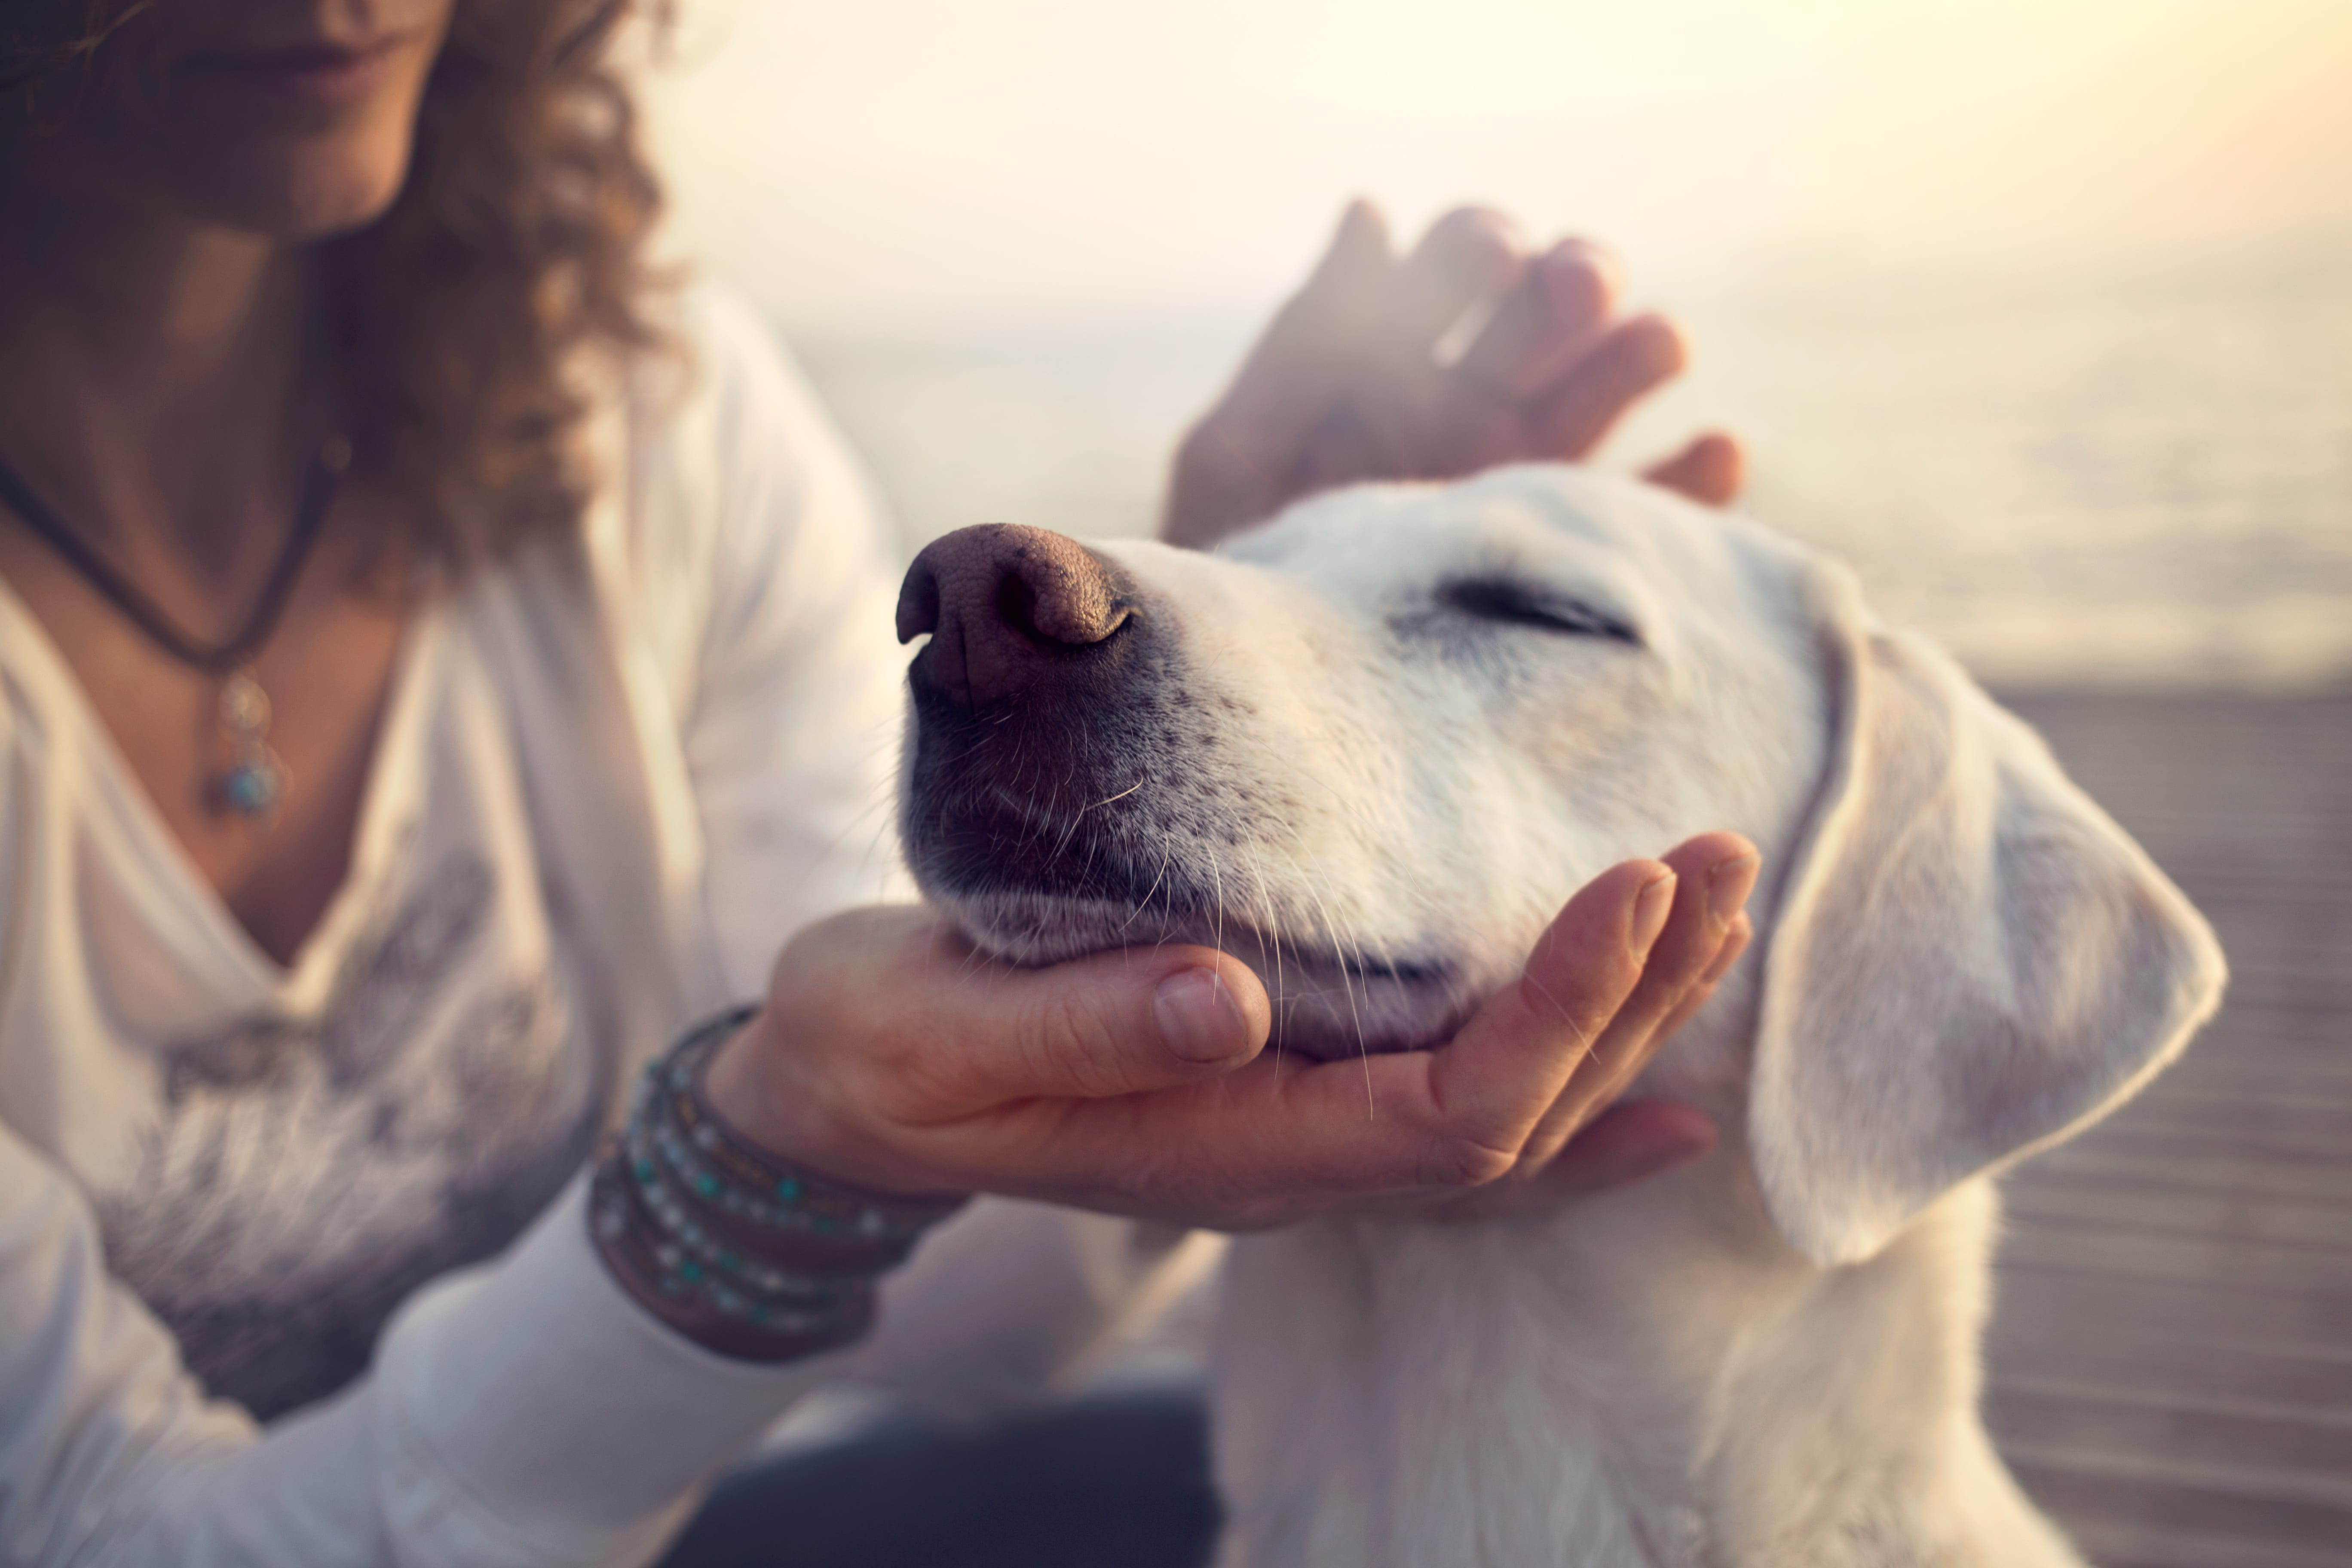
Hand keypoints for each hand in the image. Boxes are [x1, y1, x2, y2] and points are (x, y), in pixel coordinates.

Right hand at [703, 834, 1755, 1231]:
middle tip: (1717, 860)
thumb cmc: (879, 1051)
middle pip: (1517, 1118)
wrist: (840, 1090)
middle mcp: (1288, 1164)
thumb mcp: (937, 1031)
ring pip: (1510, 1118)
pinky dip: (1574, 1101)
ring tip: (1715, 913)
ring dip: (1624, 1022)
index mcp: (1225, 1150)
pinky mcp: (1286, 1093)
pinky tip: (1661, 1088)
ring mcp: (1296, 1141)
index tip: (1634, 884)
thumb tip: (1226, 996)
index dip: (1558, 1011)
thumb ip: (1078, 1026)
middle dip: (1632, 997)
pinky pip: (1463, 1122)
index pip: (1449, 1111)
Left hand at [1162, 201, 1743, 549]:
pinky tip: (1714, 451)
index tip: (1490, 256)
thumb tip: (1370, 209)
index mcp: (1396, 362)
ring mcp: (1535, 480)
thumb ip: (1301, 345)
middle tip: (1576, 286)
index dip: (1479, 247)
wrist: (1268, 710)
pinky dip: (1697, 480)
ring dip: (1641, 350)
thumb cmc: (1233, 577)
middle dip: (1572, 282)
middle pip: (1551, 311)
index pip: (1460, 264)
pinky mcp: (1580, 560)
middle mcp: (1478, 406)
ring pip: (1612, 388)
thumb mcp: (1238, 458)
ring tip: (1657, 343)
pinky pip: (1659, 514)